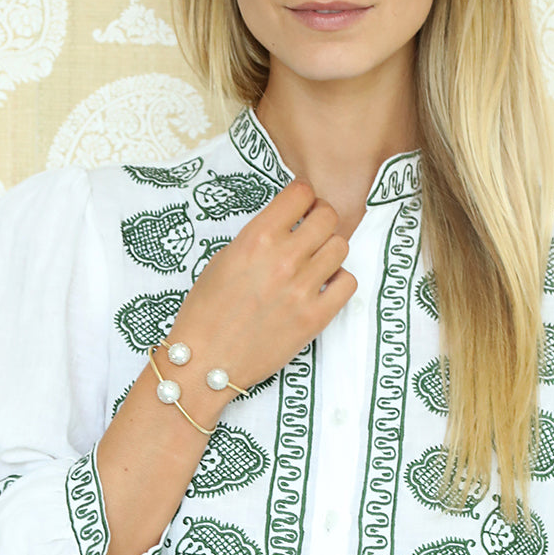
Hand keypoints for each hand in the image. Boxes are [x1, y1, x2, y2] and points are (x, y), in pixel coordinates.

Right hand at [167, 179, 355, 406]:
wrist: (205, 361)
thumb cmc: (206, 310)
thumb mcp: (224, 259)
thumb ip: (260, 237)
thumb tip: (289, 224)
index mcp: (256, 238)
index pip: (301, 193)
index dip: (304, 197)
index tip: (301, 206)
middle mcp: (282, 259)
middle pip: (328, 216)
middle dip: (320, 220)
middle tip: (310, 233)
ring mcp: (302, 289)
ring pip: (341, 247)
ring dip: (329, 251)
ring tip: (314, 263)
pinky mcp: (315, 317)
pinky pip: (348, 283)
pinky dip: (338, 282)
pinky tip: (322, 287)